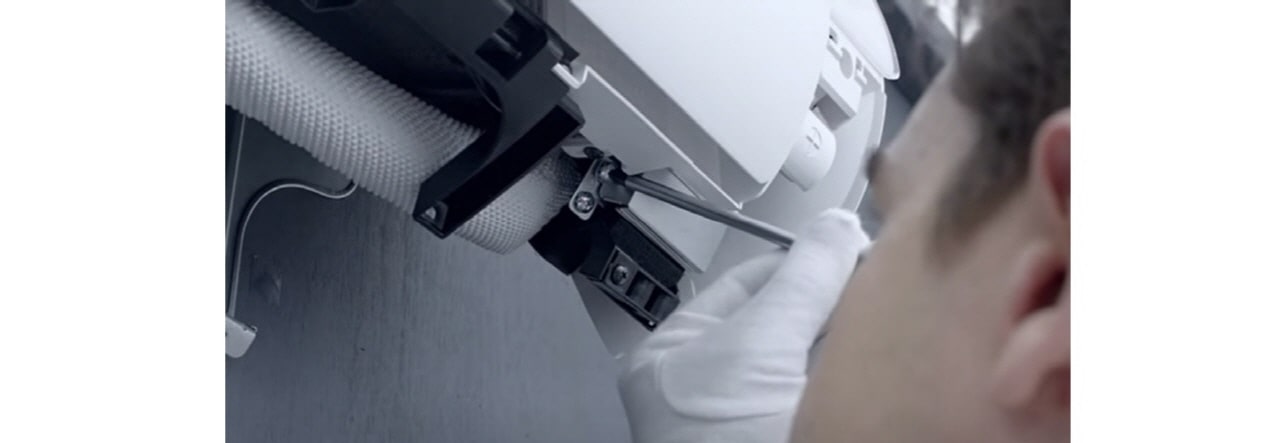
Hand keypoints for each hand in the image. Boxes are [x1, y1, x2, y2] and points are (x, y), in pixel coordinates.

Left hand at [618, 209, 869, 442]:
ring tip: (881, 319)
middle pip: (786, 317)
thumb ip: (799, 281)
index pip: (748, 280)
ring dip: (847, 336)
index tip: (854, 245)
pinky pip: (826, 387)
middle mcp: (709, 388)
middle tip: (877, 279)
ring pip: (811, 353)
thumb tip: (834, 229)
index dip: (805, 258)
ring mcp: (752, 419)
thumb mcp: (756, 349)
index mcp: (673, 356)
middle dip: (831, 300)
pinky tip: (879, 361)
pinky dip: (853, 372)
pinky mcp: (793, 434)